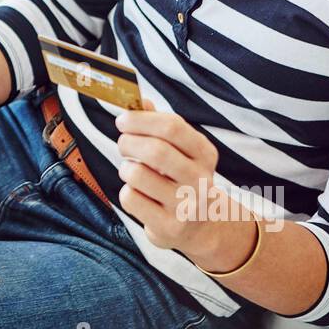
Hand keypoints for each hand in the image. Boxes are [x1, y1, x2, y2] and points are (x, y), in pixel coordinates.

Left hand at [113, 98, 225, 258]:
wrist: (200, 227)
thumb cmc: (181, 178)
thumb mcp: (180, 150)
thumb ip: (160, 125)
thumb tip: (139, 101)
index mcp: (205, 154)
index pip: (173, 127)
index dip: (141, 120)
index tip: (123, 120)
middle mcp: (200, 180)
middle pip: (155, 150)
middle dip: (128, 141)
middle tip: (122, 143)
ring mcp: (186, 206)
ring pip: (137, 175)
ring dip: (126, 168)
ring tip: (133, 171)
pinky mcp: (169, 228)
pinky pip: (130, 199)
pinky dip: (127, 192)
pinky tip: (139, 196)